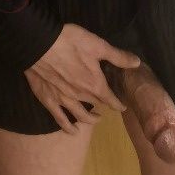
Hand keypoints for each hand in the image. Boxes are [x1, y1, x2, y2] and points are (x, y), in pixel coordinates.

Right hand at [24, 23, 140, 133]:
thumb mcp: (97, 45)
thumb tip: (136, 63)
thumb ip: (117, 57)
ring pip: (80, 116)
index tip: (123, 107)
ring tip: (95, 119)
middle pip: (96, 105)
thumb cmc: (70, 42)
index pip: (111, 99)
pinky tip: (73, 131)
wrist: (39, 44)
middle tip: (107, 105)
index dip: (118, 104)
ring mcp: (64, 100)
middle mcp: (81, 96)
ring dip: (90, 120)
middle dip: (104, 106)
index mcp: (95, 84)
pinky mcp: (49, 100)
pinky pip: (60, 119)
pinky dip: (68, 127)